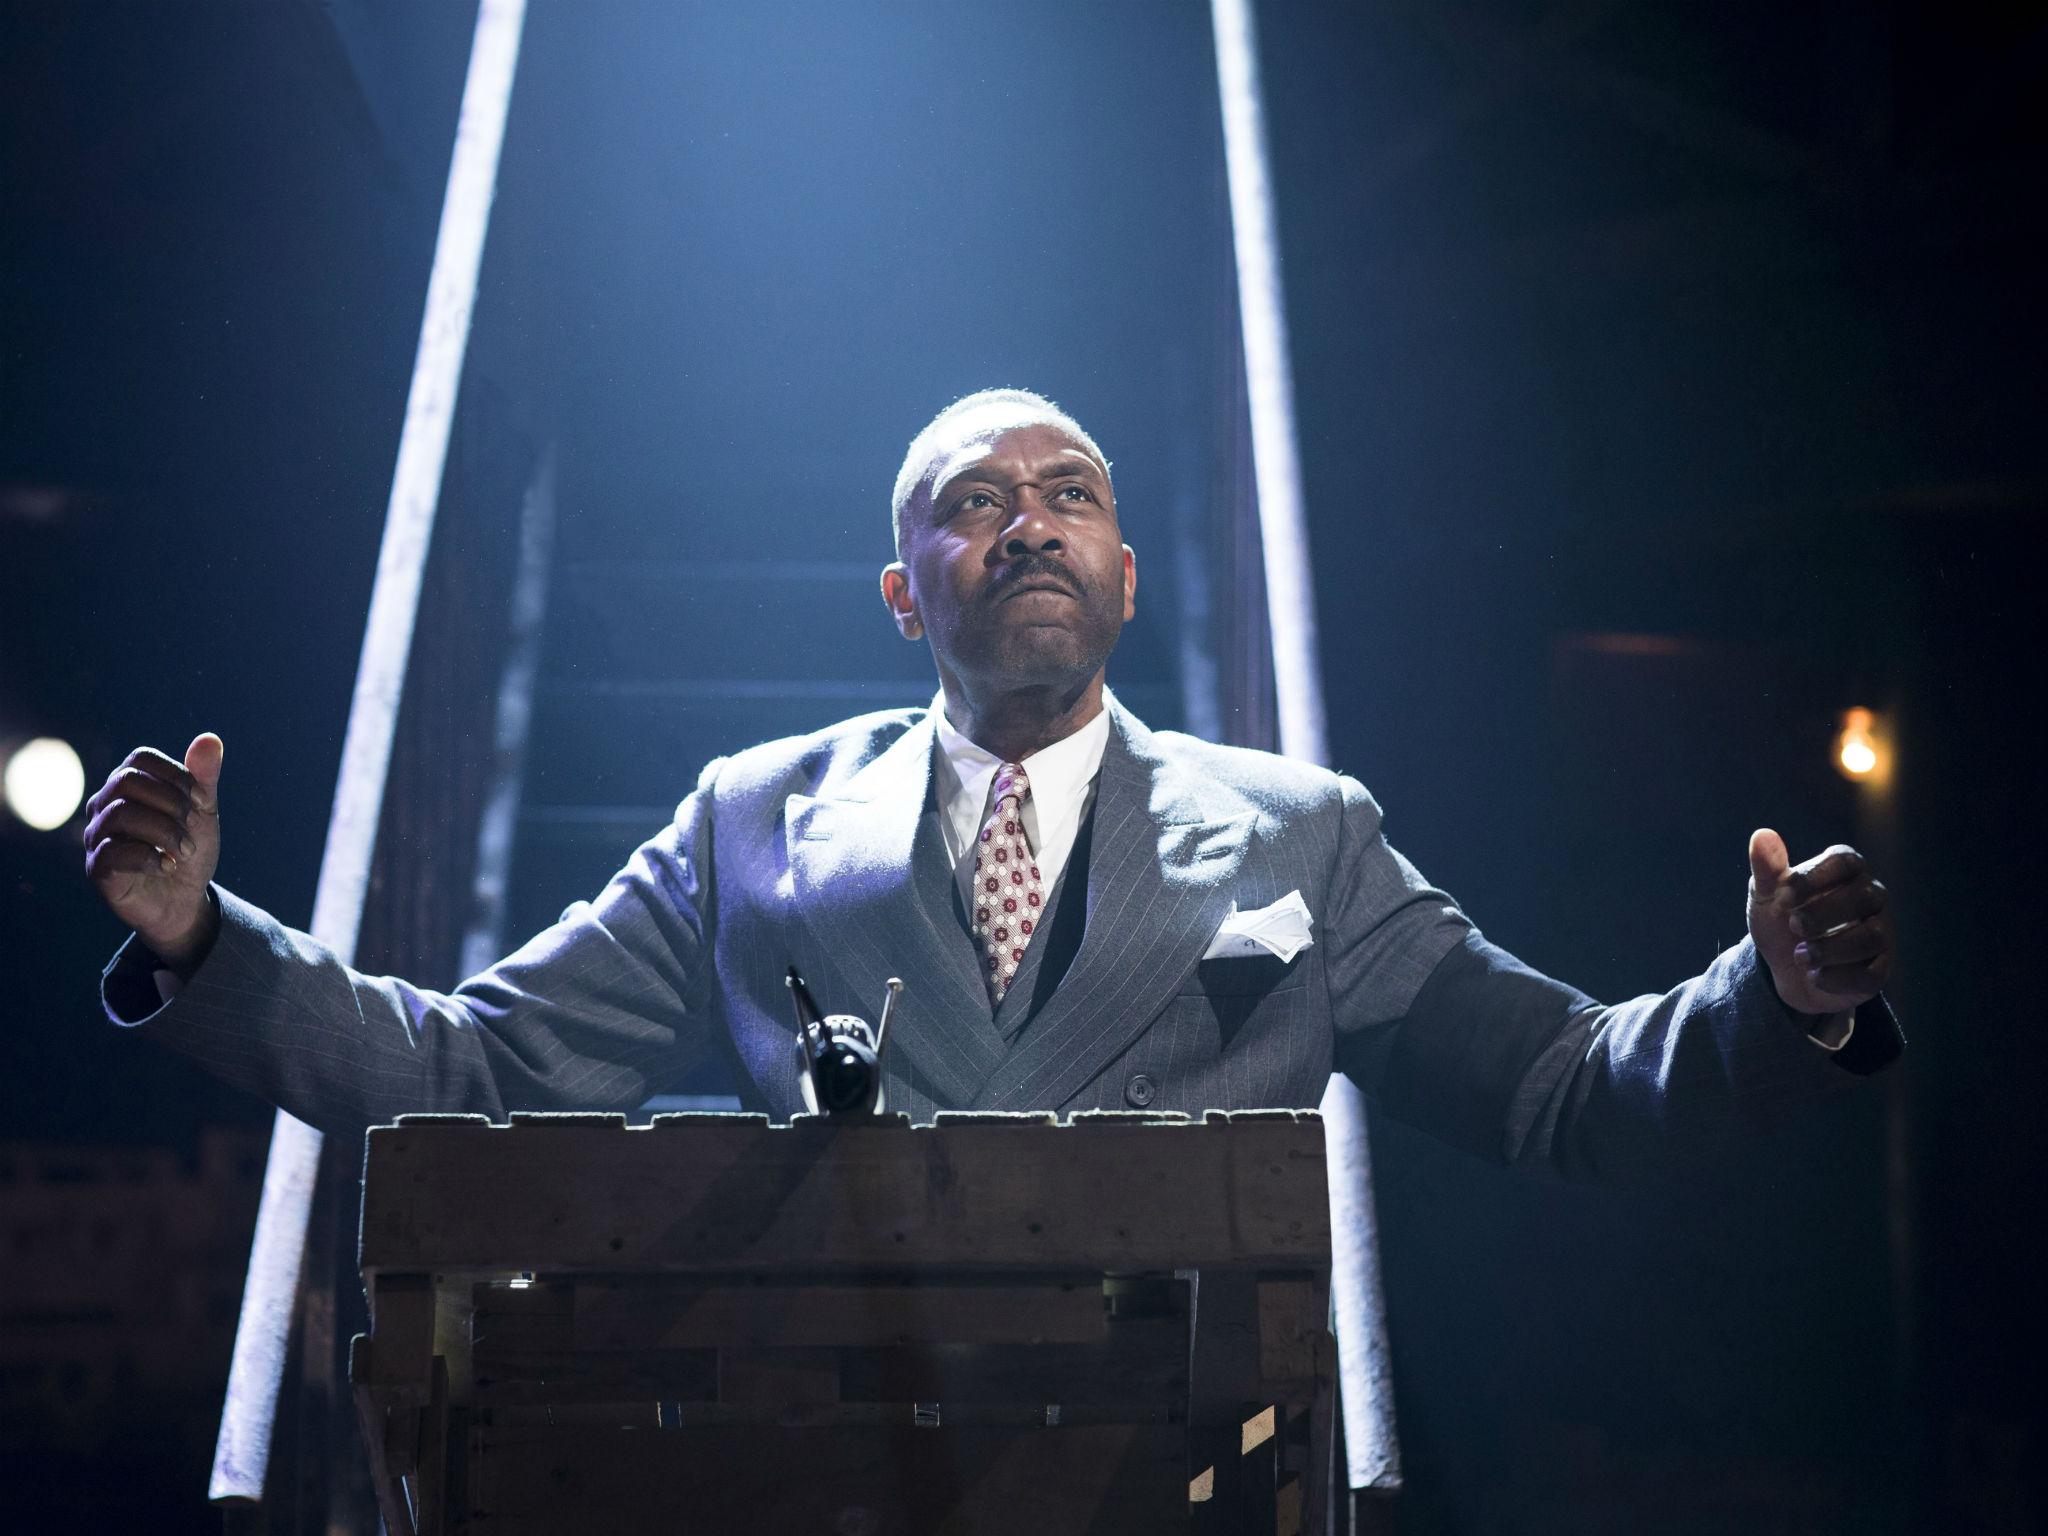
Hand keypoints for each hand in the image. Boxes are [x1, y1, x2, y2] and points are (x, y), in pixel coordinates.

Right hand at [83, 733, 223, 971]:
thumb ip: (204, 777)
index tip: (203, 801)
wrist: (185, 899)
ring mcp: (97, 837)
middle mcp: (105, 805)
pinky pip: (112, 852)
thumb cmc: (188, 849)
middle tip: (193, 826)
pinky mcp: (97, 869)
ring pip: (120, 813)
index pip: (141, 758)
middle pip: (126, 780)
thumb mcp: (203, 811)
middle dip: (170, 802)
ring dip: (164, 831)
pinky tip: (168, 867)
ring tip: (186, 851)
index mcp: (128, 786)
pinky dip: (150, 857)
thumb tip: (210, 738)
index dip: (176, 775)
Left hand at [1746, 828, 1891, 1017]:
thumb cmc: (1779, 920)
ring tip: (1799, 955)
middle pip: (1865, 896)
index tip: (1782, 897)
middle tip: (1793, 926)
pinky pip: (1872, 974)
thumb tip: (1762, 835)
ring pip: (1873, 936)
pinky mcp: (1881, 968)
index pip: (1845, 861)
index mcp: (1846, 870)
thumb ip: (1766, 868)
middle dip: (1824, 913)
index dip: (1814, 878)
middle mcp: (1871, 896)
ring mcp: (1881, 932)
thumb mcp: (1766, 895)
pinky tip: (1813, 975)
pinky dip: (1839, 978)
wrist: (1784, 967)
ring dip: (1831, 948)